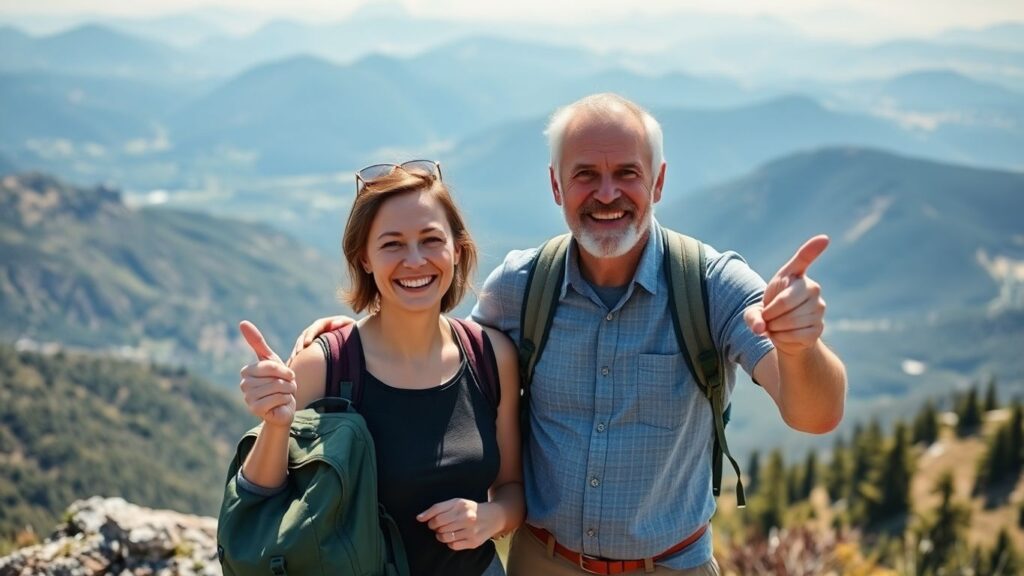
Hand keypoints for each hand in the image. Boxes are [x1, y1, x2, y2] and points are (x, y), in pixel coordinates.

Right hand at [239, 320, 296, 427]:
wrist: (284, 408)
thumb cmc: (278, 383)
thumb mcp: (271, 361)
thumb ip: (257, 342)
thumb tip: (242, 322)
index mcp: (247, 371)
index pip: (270, 365)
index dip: (284, 370)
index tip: (285, 375)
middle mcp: (244, 384)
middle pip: (275, 377)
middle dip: (287, 381)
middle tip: (285, 387)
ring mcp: (248, 398)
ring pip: (277, 387)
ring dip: (288, 391)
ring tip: (284, 395)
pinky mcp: (255, 409)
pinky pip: (277, 398)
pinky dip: (285, 400)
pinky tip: (280, 404)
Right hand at [288, 315, 355, 361]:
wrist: (351, 334)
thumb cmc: (351, 329)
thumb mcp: (348, 324)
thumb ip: (342, 322)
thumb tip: (332, 324)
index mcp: (323, 323)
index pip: (314, 328)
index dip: (309, 336)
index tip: (307, 344)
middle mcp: (315, 330)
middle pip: (304, 337)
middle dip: (300, 345)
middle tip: (297, 354)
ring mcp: (312, 337)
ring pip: (301, 344)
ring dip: (296, 352)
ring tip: (293, 361)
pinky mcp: (311, 346)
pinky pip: (302, 351)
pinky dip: (297, 357)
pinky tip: (293, 365)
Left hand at [417, 499, 499, 550]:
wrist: (493, 517)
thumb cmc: (470, 509)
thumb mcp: (457, 503)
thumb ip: (438, 508)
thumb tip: (419, 517)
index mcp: (460, 504)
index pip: (436, 511)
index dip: (427, 517)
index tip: (422, 519)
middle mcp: (466, 516)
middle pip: (439, 525)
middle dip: (434, 526)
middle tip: (438, 525)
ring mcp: (470, 530)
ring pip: (444, 536)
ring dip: (440, 535)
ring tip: (444, 532)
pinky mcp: (473, 542)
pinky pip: (452, 545)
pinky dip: (450, 542)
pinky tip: (454, 537)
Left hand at [744, 235, 828, 355]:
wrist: (784, 335)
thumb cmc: (770, 313)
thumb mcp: (755, 312)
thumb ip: (751, 316)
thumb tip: (760, 329)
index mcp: (794, 276)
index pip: (804, 259)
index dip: (813, 249)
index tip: (824, 238)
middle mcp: (812, 288)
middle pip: (784, 302)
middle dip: (768, 314)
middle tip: (767, 317)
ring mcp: (819, 308)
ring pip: (790, 321)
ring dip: (774, 328)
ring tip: (774, 326)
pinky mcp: (819, 327)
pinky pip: (797, 335)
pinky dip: (783, 338)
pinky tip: (783, 335)